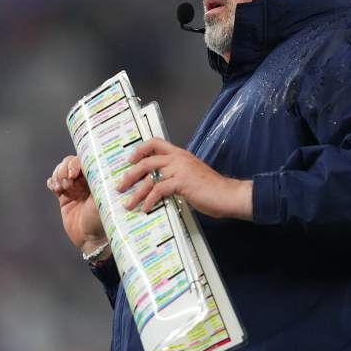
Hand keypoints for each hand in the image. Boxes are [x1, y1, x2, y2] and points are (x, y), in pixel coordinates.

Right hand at [46, 155, 106, 254]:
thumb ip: (98, 184)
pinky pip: (53, 182)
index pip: (85, 160)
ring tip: (61, 187)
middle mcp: (87, 180)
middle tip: (68, 182)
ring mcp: (74, 187)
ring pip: (61, 170)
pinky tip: (55, 189)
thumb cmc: (101, 220)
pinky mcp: (64, 196)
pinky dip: (52, 182)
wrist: (91, 239)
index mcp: (98, 177)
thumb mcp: (103, 200)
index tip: (74, 174)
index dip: (77, 163)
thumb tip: (94, 167)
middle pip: (71, 162)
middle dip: (66, 169)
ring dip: (58, 175)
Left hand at [116, 138, 252, 220]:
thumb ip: (176, 177)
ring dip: (136, 192)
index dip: (140, 150)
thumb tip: (160, 187)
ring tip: (128, 203)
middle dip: (130, 175)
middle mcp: (179, 158)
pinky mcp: (182, 182)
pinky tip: (146, 208)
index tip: (130, 160)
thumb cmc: (213, 189)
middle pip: (147, 161)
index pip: (156, 143)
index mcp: (181, 155)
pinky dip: (150, 200)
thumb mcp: (192, 177)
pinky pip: (159, 190)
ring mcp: (180, 169)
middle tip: (121, 186)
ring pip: (150, 177)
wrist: (229, 195)